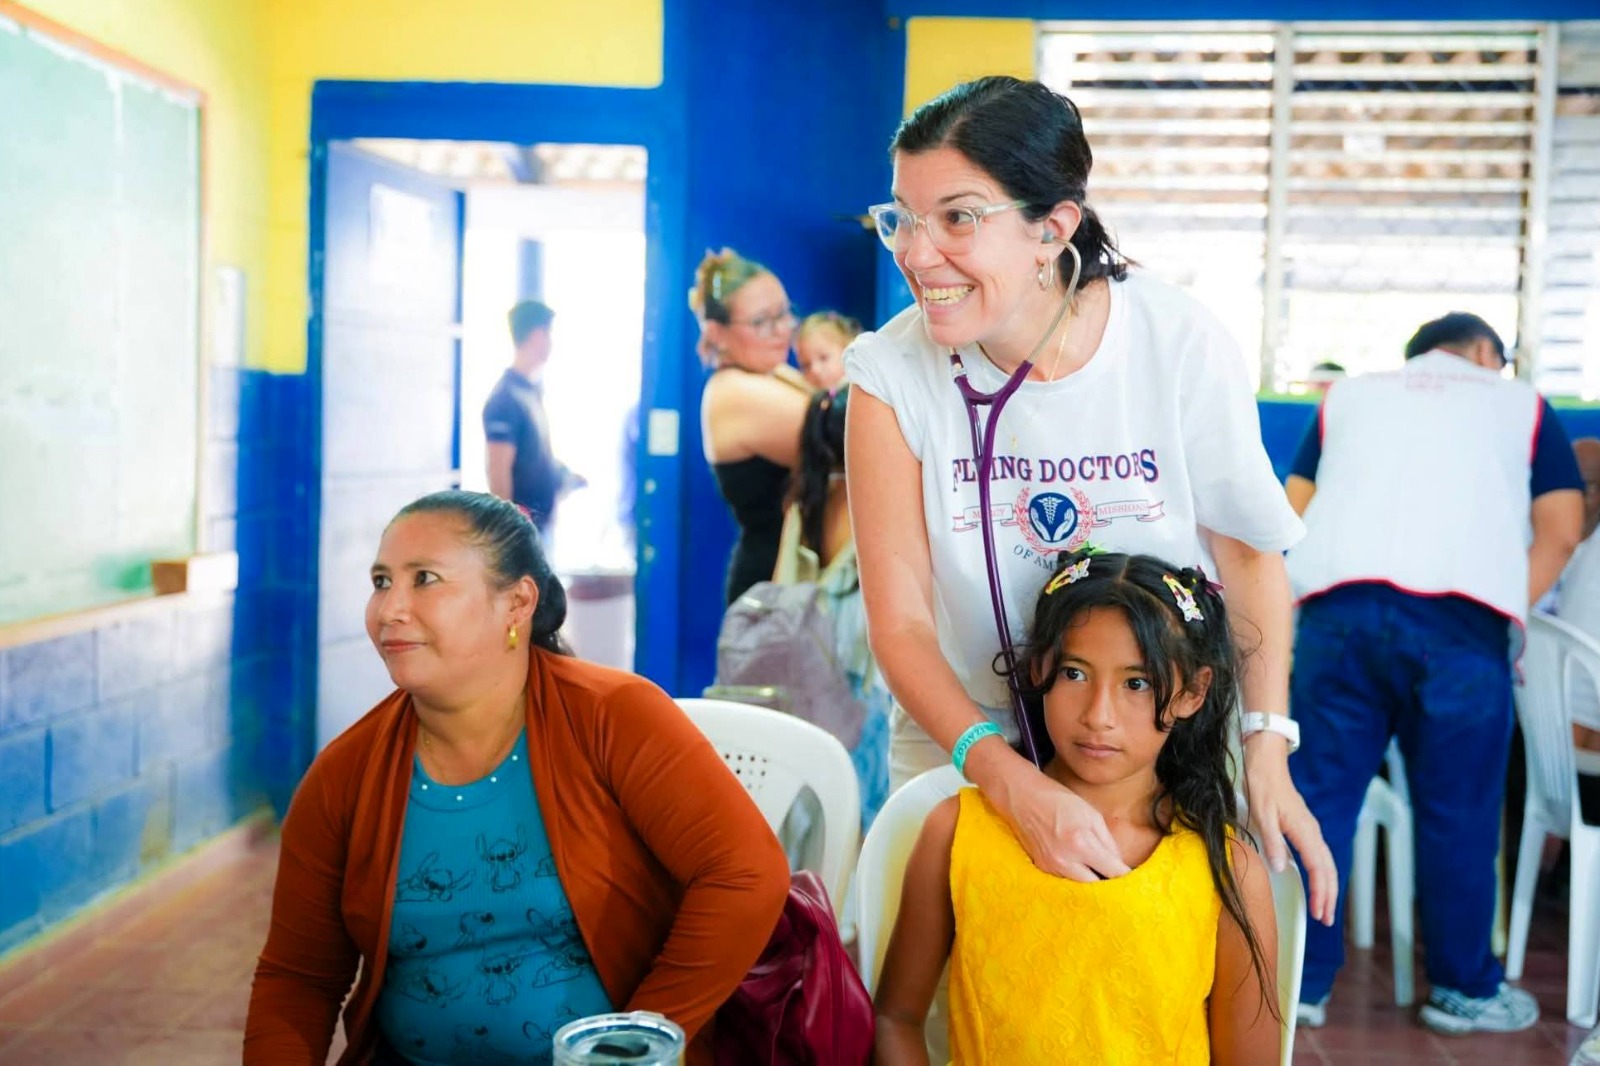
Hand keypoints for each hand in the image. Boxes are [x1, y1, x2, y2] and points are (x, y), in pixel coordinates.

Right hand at [988, 756, 1131, 880]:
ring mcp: (1051, 867)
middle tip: (1113, 873)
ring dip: (1090, 880)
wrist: (1023, 797)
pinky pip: (1065, 880)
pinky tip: (1077, 865)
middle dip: (1107, 881)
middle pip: (1096, 887)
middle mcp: (1065, 860)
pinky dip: (1075, 876)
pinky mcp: (1042, 868)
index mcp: (1082, 843)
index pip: (1112, 872)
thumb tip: (1119, 864)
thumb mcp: (1092, 815)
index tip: (1129, 874)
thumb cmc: (1059, 801)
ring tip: (1096, 870)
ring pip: (1080, 886)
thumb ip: (1108, 842)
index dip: (1124, 875)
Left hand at [1244, 733, 1337, 924]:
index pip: (1319, 868)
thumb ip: (1271, 841)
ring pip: (1326, 863)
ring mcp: (1310, 829)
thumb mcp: (1261, 813)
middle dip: (1329, 895)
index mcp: (1304, 830)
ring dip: (1328, 886)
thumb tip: (1279, 868)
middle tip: (1327, 920)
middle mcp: (1312, 831)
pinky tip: (1318, 881)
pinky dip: (1322, 873)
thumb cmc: (1263, 785)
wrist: (1266, 761)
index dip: (1322, 892)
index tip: (1321, 913)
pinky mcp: (1304, 827)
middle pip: (1328, 869)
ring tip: (1325, 908)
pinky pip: (1319, 855)